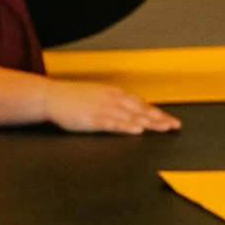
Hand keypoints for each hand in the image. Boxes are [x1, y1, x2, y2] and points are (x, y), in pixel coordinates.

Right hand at [44, 80, 180, 134]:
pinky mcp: (92, 119)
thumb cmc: (74, 97)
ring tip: (163, 129)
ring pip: (130, 117)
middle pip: (140, 110)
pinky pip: (112, 124)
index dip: (158, 113)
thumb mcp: (99, 95)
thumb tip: (133, 111)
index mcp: (115, 93)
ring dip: (148, 123)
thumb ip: (116, 103)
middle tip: (174, 126)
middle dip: (159, 119)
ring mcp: (103, 109)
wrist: (50, 96)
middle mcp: (112, 99)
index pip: (142, 104)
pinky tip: (137, 130)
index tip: (172, 121)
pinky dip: (126, 127)